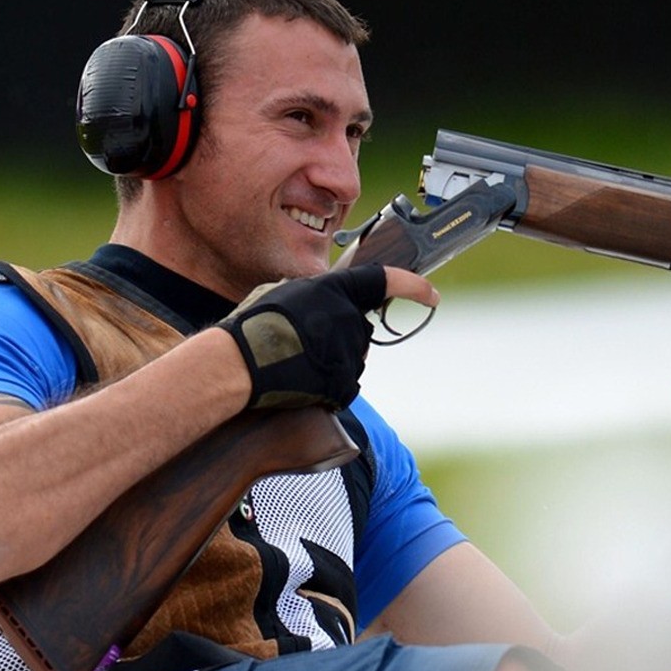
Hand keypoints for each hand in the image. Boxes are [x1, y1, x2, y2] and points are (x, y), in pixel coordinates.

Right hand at [218, 266, 435, 409]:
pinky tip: (301, 384)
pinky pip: (342, 387)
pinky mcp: (344, 383)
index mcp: (334, 290)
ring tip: (294, 366)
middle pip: (358, 333)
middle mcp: (348, 319)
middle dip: (339, 340)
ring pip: (350, 361)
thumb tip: (321, 305)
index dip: (413, 287)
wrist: (239, 365)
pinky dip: (325, 389)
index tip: (432, 295)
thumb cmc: (253, 328)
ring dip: (330, 365)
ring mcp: (348, 353)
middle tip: (302, 347)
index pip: (384, 281)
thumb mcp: (284, 294)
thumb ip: (313, 297)